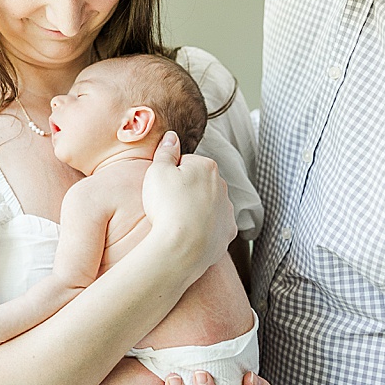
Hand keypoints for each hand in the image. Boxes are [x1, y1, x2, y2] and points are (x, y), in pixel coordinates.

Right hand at [142, 131, 236, 274]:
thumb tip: (172, 137)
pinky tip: (188, 235)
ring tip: (176, 222)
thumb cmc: (167, 206)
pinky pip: (214, 227)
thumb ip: (165, 152)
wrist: (181, 247)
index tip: (161, 188)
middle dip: (185, 191)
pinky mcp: (227, 233)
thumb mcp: (156, 171)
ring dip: (195, 210)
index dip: (170, 175)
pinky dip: (204, 229)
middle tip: (166, 205)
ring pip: (208, 205)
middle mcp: (223, 186)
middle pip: (199, 184)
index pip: (186, 164)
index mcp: (207, 166)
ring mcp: (227, 210)